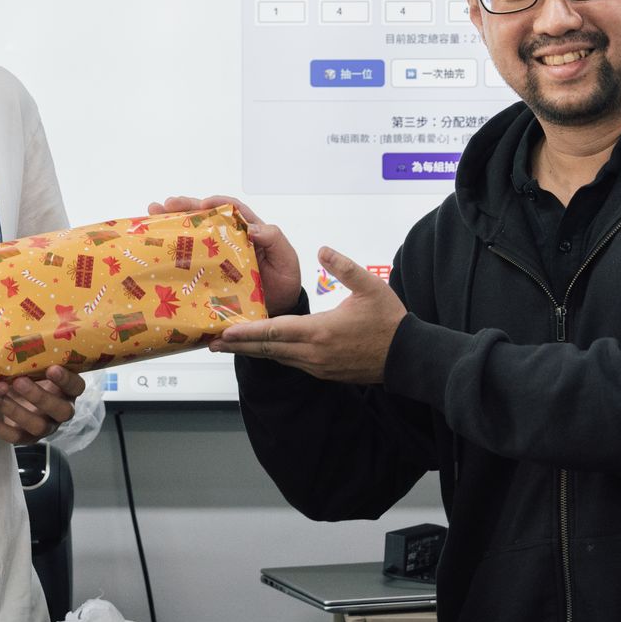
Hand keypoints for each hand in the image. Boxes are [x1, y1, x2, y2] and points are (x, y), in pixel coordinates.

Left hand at [0, 364, 86, 444]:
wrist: (18, 396)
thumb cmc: (30, 374)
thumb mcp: (35, 366)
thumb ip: (34, 357)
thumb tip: (13, 333)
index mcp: (69, 390)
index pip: (76, 386)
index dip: (66, 380)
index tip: (52, 368)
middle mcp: (62, 410)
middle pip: (60, 410)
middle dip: (39, 396)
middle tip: (19, 381)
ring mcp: (46, 426)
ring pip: (37, 425)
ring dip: (16, 410)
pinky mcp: (27, 438)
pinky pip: (14, 438)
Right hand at [148, 194, 303, 315]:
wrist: (279, 307)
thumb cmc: (284, 278)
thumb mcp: (285, 257)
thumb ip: (274, 239)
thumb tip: (252, 229)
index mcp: (248, 230)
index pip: (231, 209)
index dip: (215, 203)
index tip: (202, 203)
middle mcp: (229, 238)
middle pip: (204, 217)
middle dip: (184, 208)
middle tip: (164, 205)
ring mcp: (217, 254)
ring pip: (193, 234)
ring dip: (172, 222)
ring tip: (151, 214)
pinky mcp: (209, 271)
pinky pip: (190, 259)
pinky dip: (173, 251)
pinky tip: (155, 247)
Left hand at [210, 246, 406, 383]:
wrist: (408, 357)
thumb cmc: (390, 321)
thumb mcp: (369, 286)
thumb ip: (343, 266)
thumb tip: (322, 249)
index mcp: (320, 331)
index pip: (274, 331)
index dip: (246, 332)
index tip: (223, 331)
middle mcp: (314, 353)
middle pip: (268, 349)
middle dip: (238, 346)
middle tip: (212, 342)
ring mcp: (318, 366)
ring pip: (277, 358)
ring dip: (253, 351)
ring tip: (230, 345)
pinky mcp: (324, 372)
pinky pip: (291, 363)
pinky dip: (273, 355)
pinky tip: (264, 348)